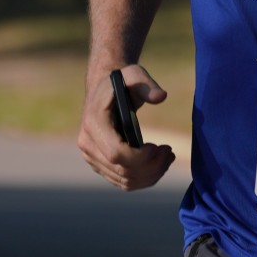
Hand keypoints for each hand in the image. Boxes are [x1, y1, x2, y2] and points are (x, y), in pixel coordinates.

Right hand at [77, 62, 176, 191]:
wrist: (104, 90)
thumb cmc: (121, 81)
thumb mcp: (134, 75)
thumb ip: (147, 85)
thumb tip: (161, 97)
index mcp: (93, 123)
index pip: (116, 153)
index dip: (140, 157)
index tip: (159, 147)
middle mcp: (87, 144)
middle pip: (122, 171)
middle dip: (151, 166)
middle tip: (169, 152)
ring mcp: (92, 157)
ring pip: (124, 181)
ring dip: (151, 174)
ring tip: (167, 157)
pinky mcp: (100, 165)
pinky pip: (123, 182)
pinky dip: (144, 178)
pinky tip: (158, 164)